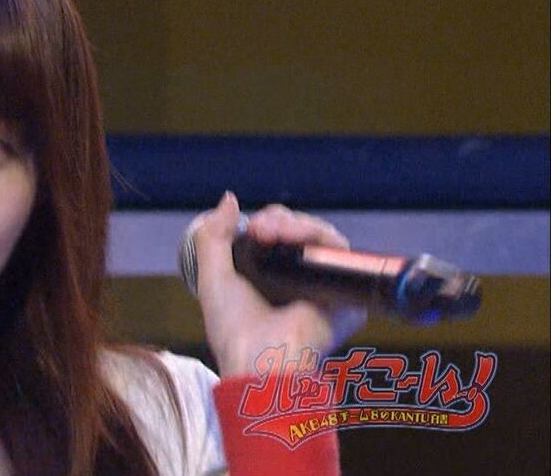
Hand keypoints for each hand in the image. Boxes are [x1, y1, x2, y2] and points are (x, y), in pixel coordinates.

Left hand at [188, 192, 366, 376]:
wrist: (258, 361)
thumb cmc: (233, 330)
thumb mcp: (213, 277)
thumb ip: (213, 236)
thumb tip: (230, 198)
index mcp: (272, 276)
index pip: (280, 235)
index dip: (268, 222)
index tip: (251, 227)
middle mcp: (301, 281)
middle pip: (302, 231)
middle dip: (280, 220)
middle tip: (261, 229)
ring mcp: (324, 287)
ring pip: (322, 237)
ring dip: (297, 224)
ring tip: (273, 231)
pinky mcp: (346, 296)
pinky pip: (342, 254)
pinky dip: (320, 238)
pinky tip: (297, 239)